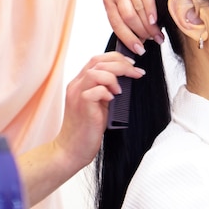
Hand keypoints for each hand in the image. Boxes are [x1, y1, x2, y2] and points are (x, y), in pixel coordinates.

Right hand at [54, 52, 144, 169]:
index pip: (97, 59)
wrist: (72, 150)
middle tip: (136, 73)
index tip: (132, 64)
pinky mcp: (82, 107)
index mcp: (80, 83)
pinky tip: (112, 100)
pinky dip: (107, 92)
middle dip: (121, 64)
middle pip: (98, 61)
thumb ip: (106, 90)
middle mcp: (76, 86)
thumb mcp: (99, 104)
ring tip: (120, 91)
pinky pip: (95, 90)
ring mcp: (77, 95)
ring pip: (95, 72)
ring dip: (114, 77)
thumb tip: (126, 79)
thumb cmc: (87, 129)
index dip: (116, 58)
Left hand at [103, 0, 164, 55]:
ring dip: (150, 27)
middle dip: (142, 34)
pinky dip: (151, 11)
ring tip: (159, 36)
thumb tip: (138, 41)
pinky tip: (157, 21)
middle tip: (154, 42)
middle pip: (128, 19)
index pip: (116, 24)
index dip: (128, 39)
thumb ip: (127, 16)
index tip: (139, 50)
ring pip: (138, 10)